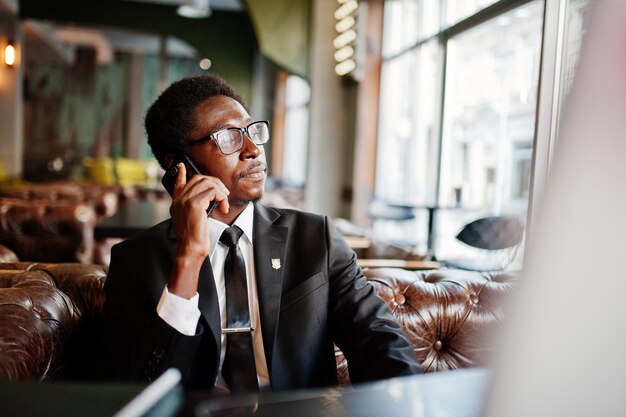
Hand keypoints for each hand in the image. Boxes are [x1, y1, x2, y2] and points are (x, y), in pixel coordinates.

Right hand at [168, 163, 229, 297]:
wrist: (190, 249)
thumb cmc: (193, 237)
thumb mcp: (191, 218)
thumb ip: (194, 206)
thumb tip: (208, 197)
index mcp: (176, 201)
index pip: (178, 182)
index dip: (181, 172)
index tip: (182, 165)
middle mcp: (179, 198)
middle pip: (199, 178)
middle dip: (215, 183)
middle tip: (223, 194)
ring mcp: (185, 200)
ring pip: (208, 183)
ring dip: (221, 191)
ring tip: (224, 202)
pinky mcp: (194, 205)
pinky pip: (213, 191)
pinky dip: (222, 197)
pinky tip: (223, 207)